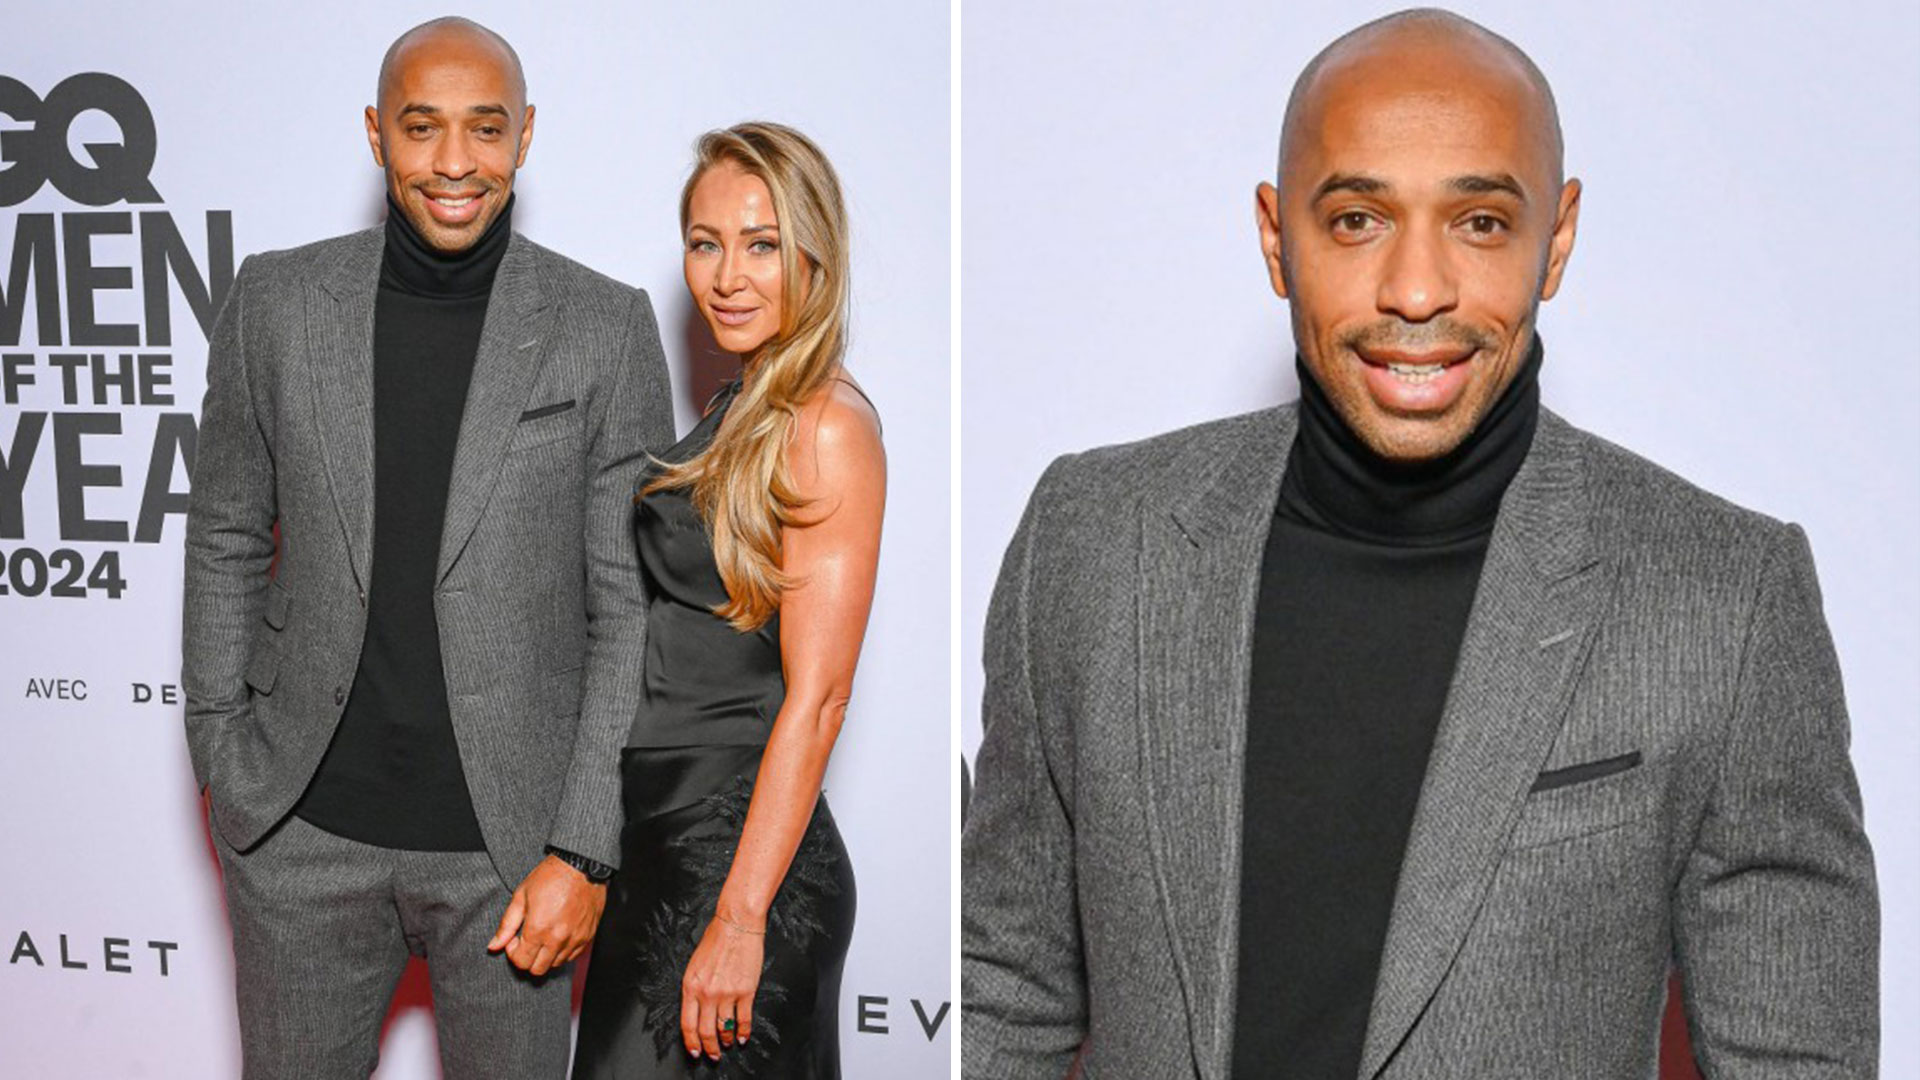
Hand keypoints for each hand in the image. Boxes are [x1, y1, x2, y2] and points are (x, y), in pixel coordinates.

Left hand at [486, 854, 606, 975]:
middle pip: (538, 969)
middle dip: (528, 957)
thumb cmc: (551, 876)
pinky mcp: (588, 936)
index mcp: (538, 930)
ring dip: (546, 955)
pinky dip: (563, 951)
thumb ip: (506, 925)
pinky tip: (558, 934)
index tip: (515, 938)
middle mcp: (558, 939)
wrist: (582, 865)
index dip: (513, 952)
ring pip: (555, 964)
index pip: (521, 962)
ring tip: (544, 934)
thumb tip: (493, 946)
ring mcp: (575, 939)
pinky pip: (572, 956)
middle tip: (528, 939)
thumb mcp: (521, 896)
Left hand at [680, 912, 765, 1060]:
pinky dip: (744, 1031)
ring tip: (728, 1044)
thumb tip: (697, 1010)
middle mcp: (707, 993)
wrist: (736, 923)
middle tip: (713, 1055)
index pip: (688, 1024)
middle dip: (709, 1048)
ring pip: (725, 1028)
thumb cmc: (716, 938)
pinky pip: (744, 1019)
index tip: (695, 1051)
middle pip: (706, 1031)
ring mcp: (727, 993)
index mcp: (690, 986)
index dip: (691, 1042)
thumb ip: (694, 988)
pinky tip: (743, 1036)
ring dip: (726, 1040)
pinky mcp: (746, 991)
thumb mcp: (694, 964)